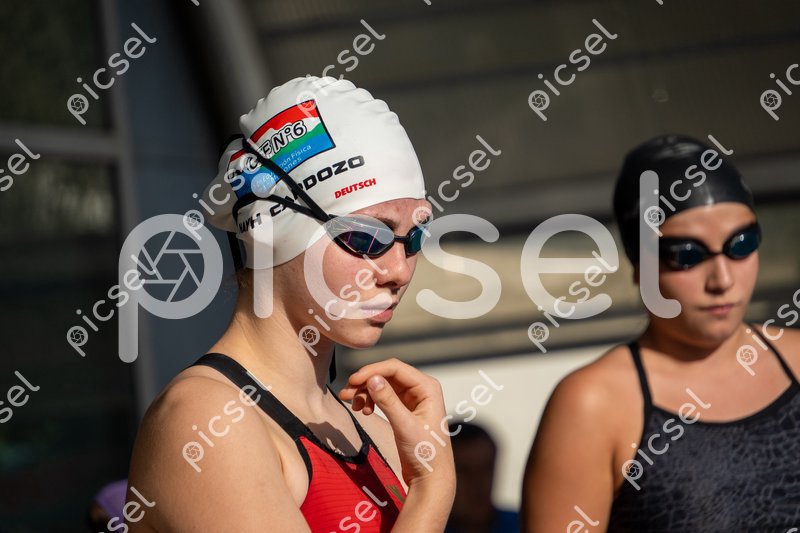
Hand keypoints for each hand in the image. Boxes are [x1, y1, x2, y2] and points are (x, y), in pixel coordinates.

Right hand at [339, 358, 454, 488]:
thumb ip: (388, 401)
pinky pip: (384, 397)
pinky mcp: (404, 409)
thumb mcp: (404, 426)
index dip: (372, 371)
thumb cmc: (425, 453)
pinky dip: (371, 401)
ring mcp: (413, 399)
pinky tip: (364, 411)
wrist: (430, 477)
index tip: (352, 380)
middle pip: (387, 375)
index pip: (395, 368)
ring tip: (352, 405)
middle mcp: (421, 389)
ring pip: (383, 386)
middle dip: (366, 382)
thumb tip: (373, 379)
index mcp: (427, 387)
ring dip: (366, 392)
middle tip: (346, 393)